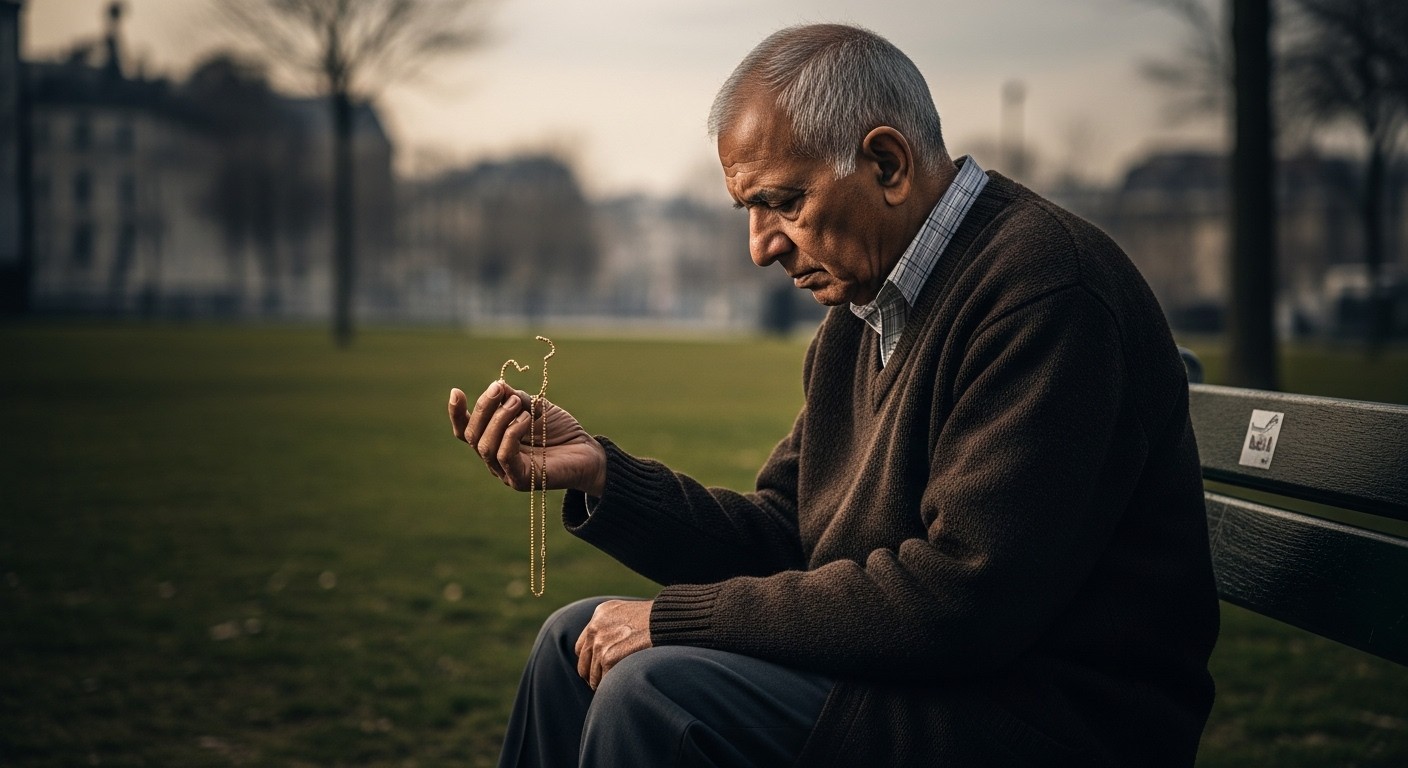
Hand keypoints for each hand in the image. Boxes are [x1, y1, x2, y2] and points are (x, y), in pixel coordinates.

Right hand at [449, 382, 606, 494]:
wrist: (588, 451)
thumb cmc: (559, 429)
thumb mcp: (535, 407)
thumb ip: (515, 399)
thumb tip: (498, 387)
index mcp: (494, 439)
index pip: (466, 430)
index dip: (456, 413)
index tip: (456, 391)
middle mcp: (495, 458)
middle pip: (472, 436)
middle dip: (482, 409)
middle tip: (499, 389)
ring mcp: (505, 471)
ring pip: (485, 446)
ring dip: (498, 419)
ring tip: (518, 404)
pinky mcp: (520, 480)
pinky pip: (504, 456)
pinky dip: (511, 433)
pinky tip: (526, 419)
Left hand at [575, 599, 652, 689]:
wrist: (671, 621)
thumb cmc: (660, 621)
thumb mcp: (632, 613)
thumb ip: (616, 626)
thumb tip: (612, 647)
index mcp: (601, 613)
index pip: (584, 645)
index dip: (592, 660)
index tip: (601, 669)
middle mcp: (596, 626)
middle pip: (584, 662)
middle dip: (594, 674)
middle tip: (605, 685)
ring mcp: (600, 642)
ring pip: (592, 675)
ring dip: (602, 683)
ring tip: (616, 688)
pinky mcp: (608, 656)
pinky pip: (604, 680)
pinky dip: (612, 686)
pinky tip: (622, 686)